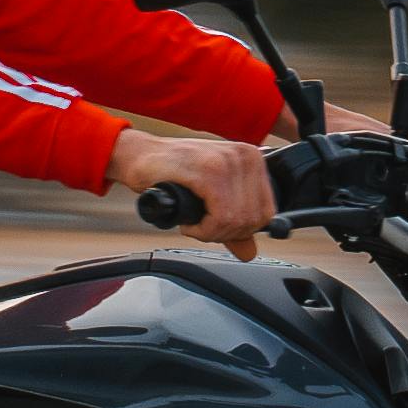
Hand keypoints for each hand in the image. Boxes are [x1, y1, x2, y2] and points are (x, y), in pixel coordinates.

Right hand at [108, 124, 273, 246]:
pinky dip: (203, 230)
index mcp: (252, 159)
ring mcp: (228, 161)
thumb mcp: (210, 198)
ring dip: (212, 233)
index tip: (217, 228)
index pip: (267, 213)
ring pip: (238, 221)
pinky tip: (188, 224)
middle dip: (225, 234)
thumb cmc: (172, 173)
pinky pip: (221, 217)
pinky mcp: (208, 170)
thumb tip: (249, 252)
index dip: (242, 232)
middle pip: (254, 220)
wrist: (140, 157)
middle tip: (202, 228)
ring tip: (194, 224)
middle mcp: (245, 156)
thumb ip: (231, 223)